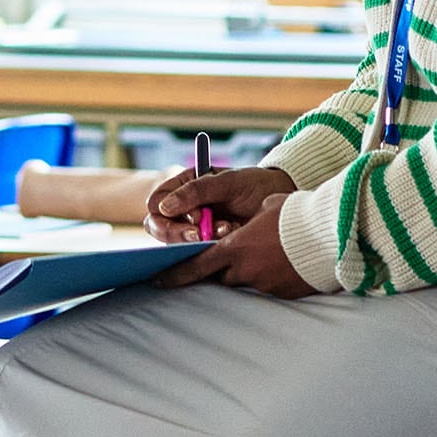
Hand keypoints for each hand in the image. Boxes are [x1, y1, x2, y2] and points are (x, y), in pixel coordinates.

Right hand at [145, 159, 283, 244]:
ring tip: (228, 229)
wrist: (280, 200)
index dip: (168, 214)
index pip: (156, 203)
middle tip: (201, 236)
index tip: (195, 217)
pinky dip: (213, 249)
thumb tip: (164, 208)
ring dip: (200, 241)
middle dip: (178, 234)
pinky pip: (197, 254)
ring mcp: (194, 228)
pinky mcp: (207, 245)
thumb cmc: (254, 184)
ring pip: (177, 244)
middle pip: (159, 227)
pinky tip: (232, 236)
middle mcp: (183, 208)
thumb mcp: (228, 182)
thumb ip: (197, 191)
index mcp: (183, 186)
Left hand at [159, 197, 313, 298]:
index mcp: (235, 248)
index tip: (158, 281)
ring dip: (250, 270)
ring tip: (270, 254)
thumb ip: (249, 219)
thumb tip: (249, 221)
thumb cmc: (298, 214)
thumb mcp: (267, 206)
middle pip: (223, 275)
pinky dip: (272, 276)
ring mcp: (264, 284)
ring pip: (247, 280)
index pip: (197, 265)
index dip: (176, 274)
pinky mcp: (283, 293)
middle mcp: (245, 270)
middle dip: (224, 267)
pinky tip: (287, 262)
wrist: (331, 235)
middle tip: (236, 254)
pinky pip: (269, 286)